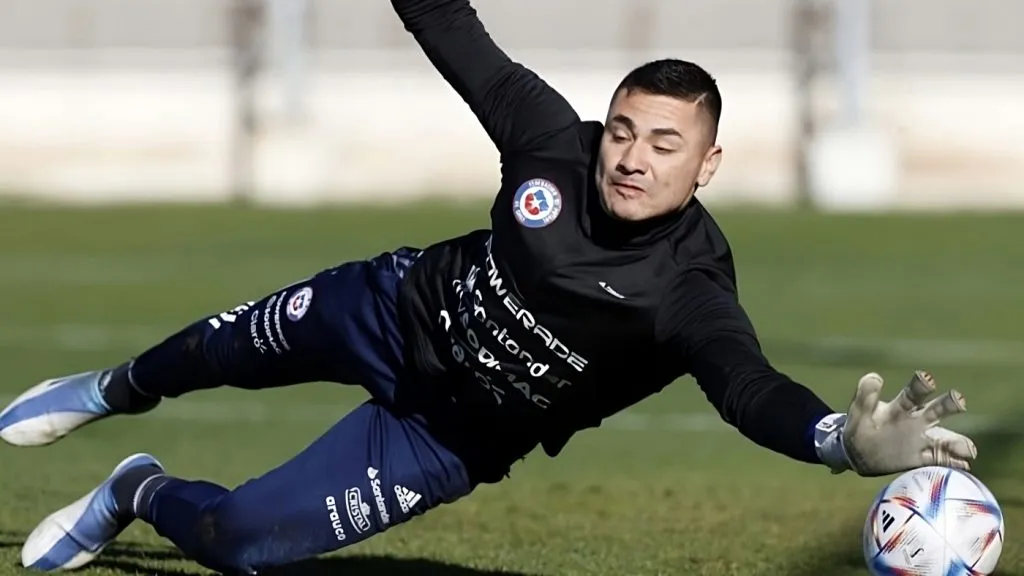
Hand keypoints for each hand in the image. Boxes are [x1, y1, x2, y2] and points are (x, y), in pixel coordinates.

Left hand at [815, 370, 977, 476]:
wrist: (858, 453)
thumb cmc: (861, 427)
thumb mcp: (859, 411)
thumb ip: (865, 395)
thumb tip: (875, 377)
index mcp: (901, 406)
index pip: (914, 393)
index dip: (921, 384)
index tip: (927, 379)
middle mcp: (916, 420)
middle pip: (937, 410)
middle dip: (949, 404)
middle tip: (959, 400)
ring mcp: (921, 440)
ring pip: (944, 438)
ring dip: (957, 441)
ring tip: (968, 449)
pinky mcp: (920, 459)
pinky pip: (939, 460)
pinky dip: (952, 462)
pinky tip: (964, 465)